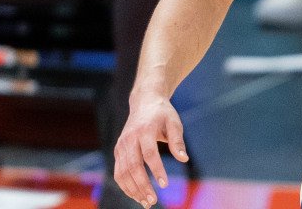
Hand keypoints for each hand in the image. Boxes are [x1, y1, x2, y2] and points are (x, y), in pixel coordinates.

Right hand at [114, 94, 187, 208]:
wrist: (144, 102)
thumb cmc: (162, 113)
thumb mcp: (174, 122)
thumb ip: (178, 141)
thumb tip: (184, 159)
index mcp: (144, 130)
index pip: (149, 153)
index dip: (156, 170)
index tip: (164, 184)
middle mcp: (129, 139)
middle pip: (133, 166)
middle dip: (142, 185)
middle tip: (153, 201)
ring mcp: (121, 145)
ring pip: (122, 172)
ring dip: (133, 189)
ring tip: (146, 202)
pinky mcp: (118, 150)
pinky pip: (118, 171)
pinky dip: (125, 185)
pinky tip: (136, 195)